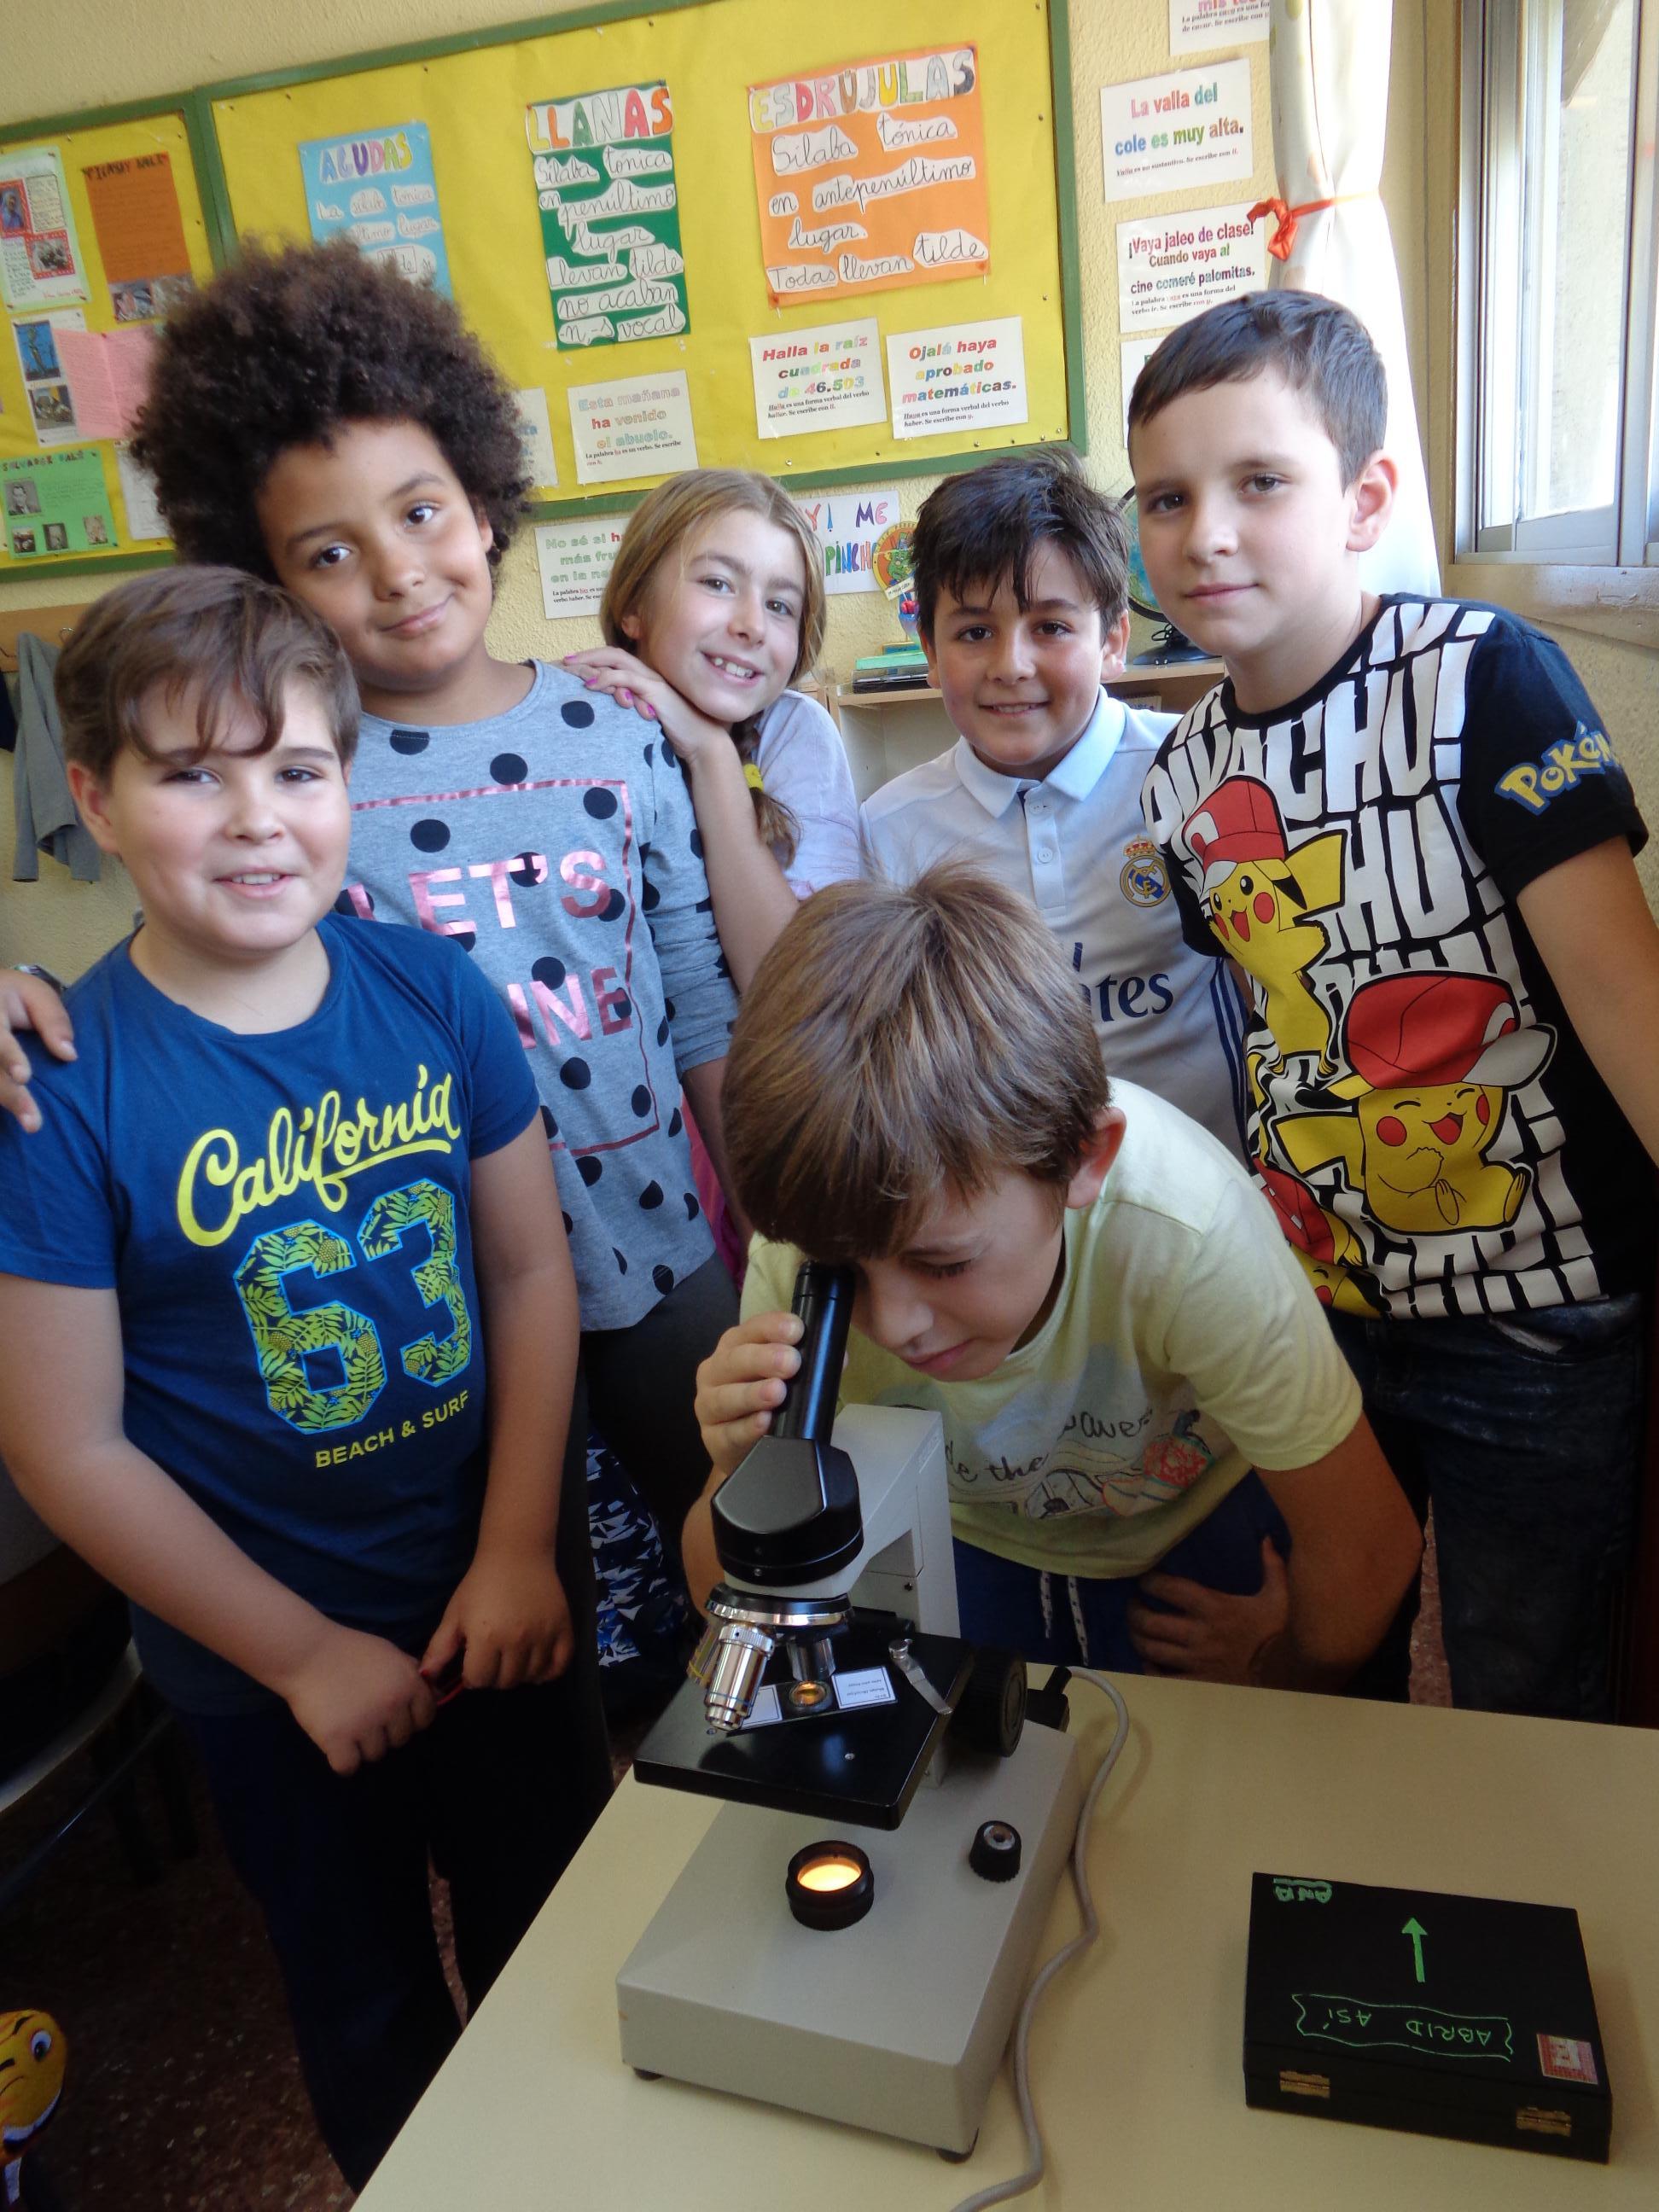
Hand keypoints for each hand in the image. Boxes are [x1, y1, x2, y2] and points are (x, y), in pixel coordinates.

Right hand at [0, 970, 77, 1133]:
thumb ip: (52, 1019)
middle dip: (10, 1095)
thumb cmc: (11, 995)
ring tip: (31, 1127)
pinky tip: (15, 1123)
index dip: (9, 1058)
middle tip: (33, 1122)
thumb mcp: (33, 993)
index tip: (24, 1077)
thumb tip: (69, 1055)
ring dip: (6, 1104)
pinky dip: (1, 1103)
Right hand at [278, 1624, 435, 1774]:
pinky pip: (348, 1767)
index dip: (409, 1718)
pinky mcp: (338, 1740)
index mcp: (409, 1684)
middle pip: (400, 1740)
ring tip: (346, 1724)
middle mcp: (393, 1706)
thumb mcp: (389, 1653)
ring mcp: (366, 1725)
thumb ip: (413, 1674)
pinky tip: (335, 1743)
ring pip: (376, 1755)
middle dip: (385, 1732)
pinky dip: (341, 1760)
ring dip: (362, 1746)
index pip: (425, 1719)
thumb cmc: (350, 1651)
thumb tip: (437, 1695)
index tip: (390, 1713)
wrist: (307, 1653)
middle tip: (363, 1715)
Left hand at [422, 1543, 572, 1689]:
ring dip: (518, 1674)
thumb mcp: (455, 1614)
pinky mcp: (563, 1629)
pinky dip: (547, 1672)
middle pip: (505, 1682)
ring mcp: (543, 1636)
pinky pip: (559, 1666)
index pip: (479, 1680)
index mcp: (486, 1637)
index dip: (472, 1674)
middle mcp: (517, 1640)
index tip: (473, 1661)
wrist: (516, 1554)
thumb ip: (439, 1648)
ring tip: (512, 1658)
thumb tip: (426, 1679)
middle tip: (493, 1658)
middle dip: (494, 1675)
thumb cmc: (480, 1584)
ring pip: (530, 1677)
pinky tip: (536, 1664)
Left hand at [561, 646, 731, 769]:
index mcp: (646, 679)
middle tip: (565, 661)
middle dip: (587, 655)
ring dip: (591, 662)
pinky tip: (591, 684)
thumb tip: (614, 716)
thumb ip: (633, 711)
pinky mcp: (655, 691)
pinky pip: (627, 678)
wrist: (702, 742)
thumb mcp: (648, 719)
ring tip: (572, 668)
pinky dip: (607, 678)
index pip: (617, 661)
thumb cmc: (678, 733)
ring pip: (617, 660)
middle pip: (612, 654)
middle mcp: (649, 675)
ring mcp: (652, 681)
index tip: (573, 666)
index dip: (594, 659)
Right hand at [694, 1310, 804, 1478]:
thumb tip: (839, 1357)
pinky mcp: (712, 1438)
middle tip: (791, 1362)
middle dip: (764, 1359)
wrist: (745, 1444)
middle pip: (735, 1360)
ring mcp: (708, 1405)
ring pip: (726, 1397)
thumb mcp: (784, 1375)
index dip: (772, 1327)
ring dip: (753, 1394)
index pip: (752, 1329)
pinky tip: (764, 1422)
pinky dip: (746, 1428)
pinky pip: (728, 1433)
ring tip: (777, 1392)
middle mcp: (716, 1371)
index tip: (796, 1330)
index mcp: (735, 1346)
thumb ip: (808, 1362)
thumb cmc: (766, 1400)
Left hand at [1127, 1539, 1289, 1684]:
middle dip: (1134, 1611)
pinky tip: (1148, 1659)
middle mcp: (1198, 1634)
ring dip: (1136, 1636)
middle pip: (1150, 1622)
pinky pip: (1161, 1677)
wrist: (1280, 1675)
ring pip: (1150, 1648)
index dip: (1150, 1581)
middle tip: (1134, 1603)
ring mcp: (1194, 1660)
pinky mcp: (1195, 1682)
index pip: (1171, 1590)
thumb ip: (1272, 1568)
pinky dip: (1149, 1668)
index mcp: (1214, 1609)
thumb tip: (1267, 1539)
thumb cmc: (1272, 1634)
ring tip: (1136, 1627)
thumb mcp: (1278, 1598)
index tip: (1145, 1579)